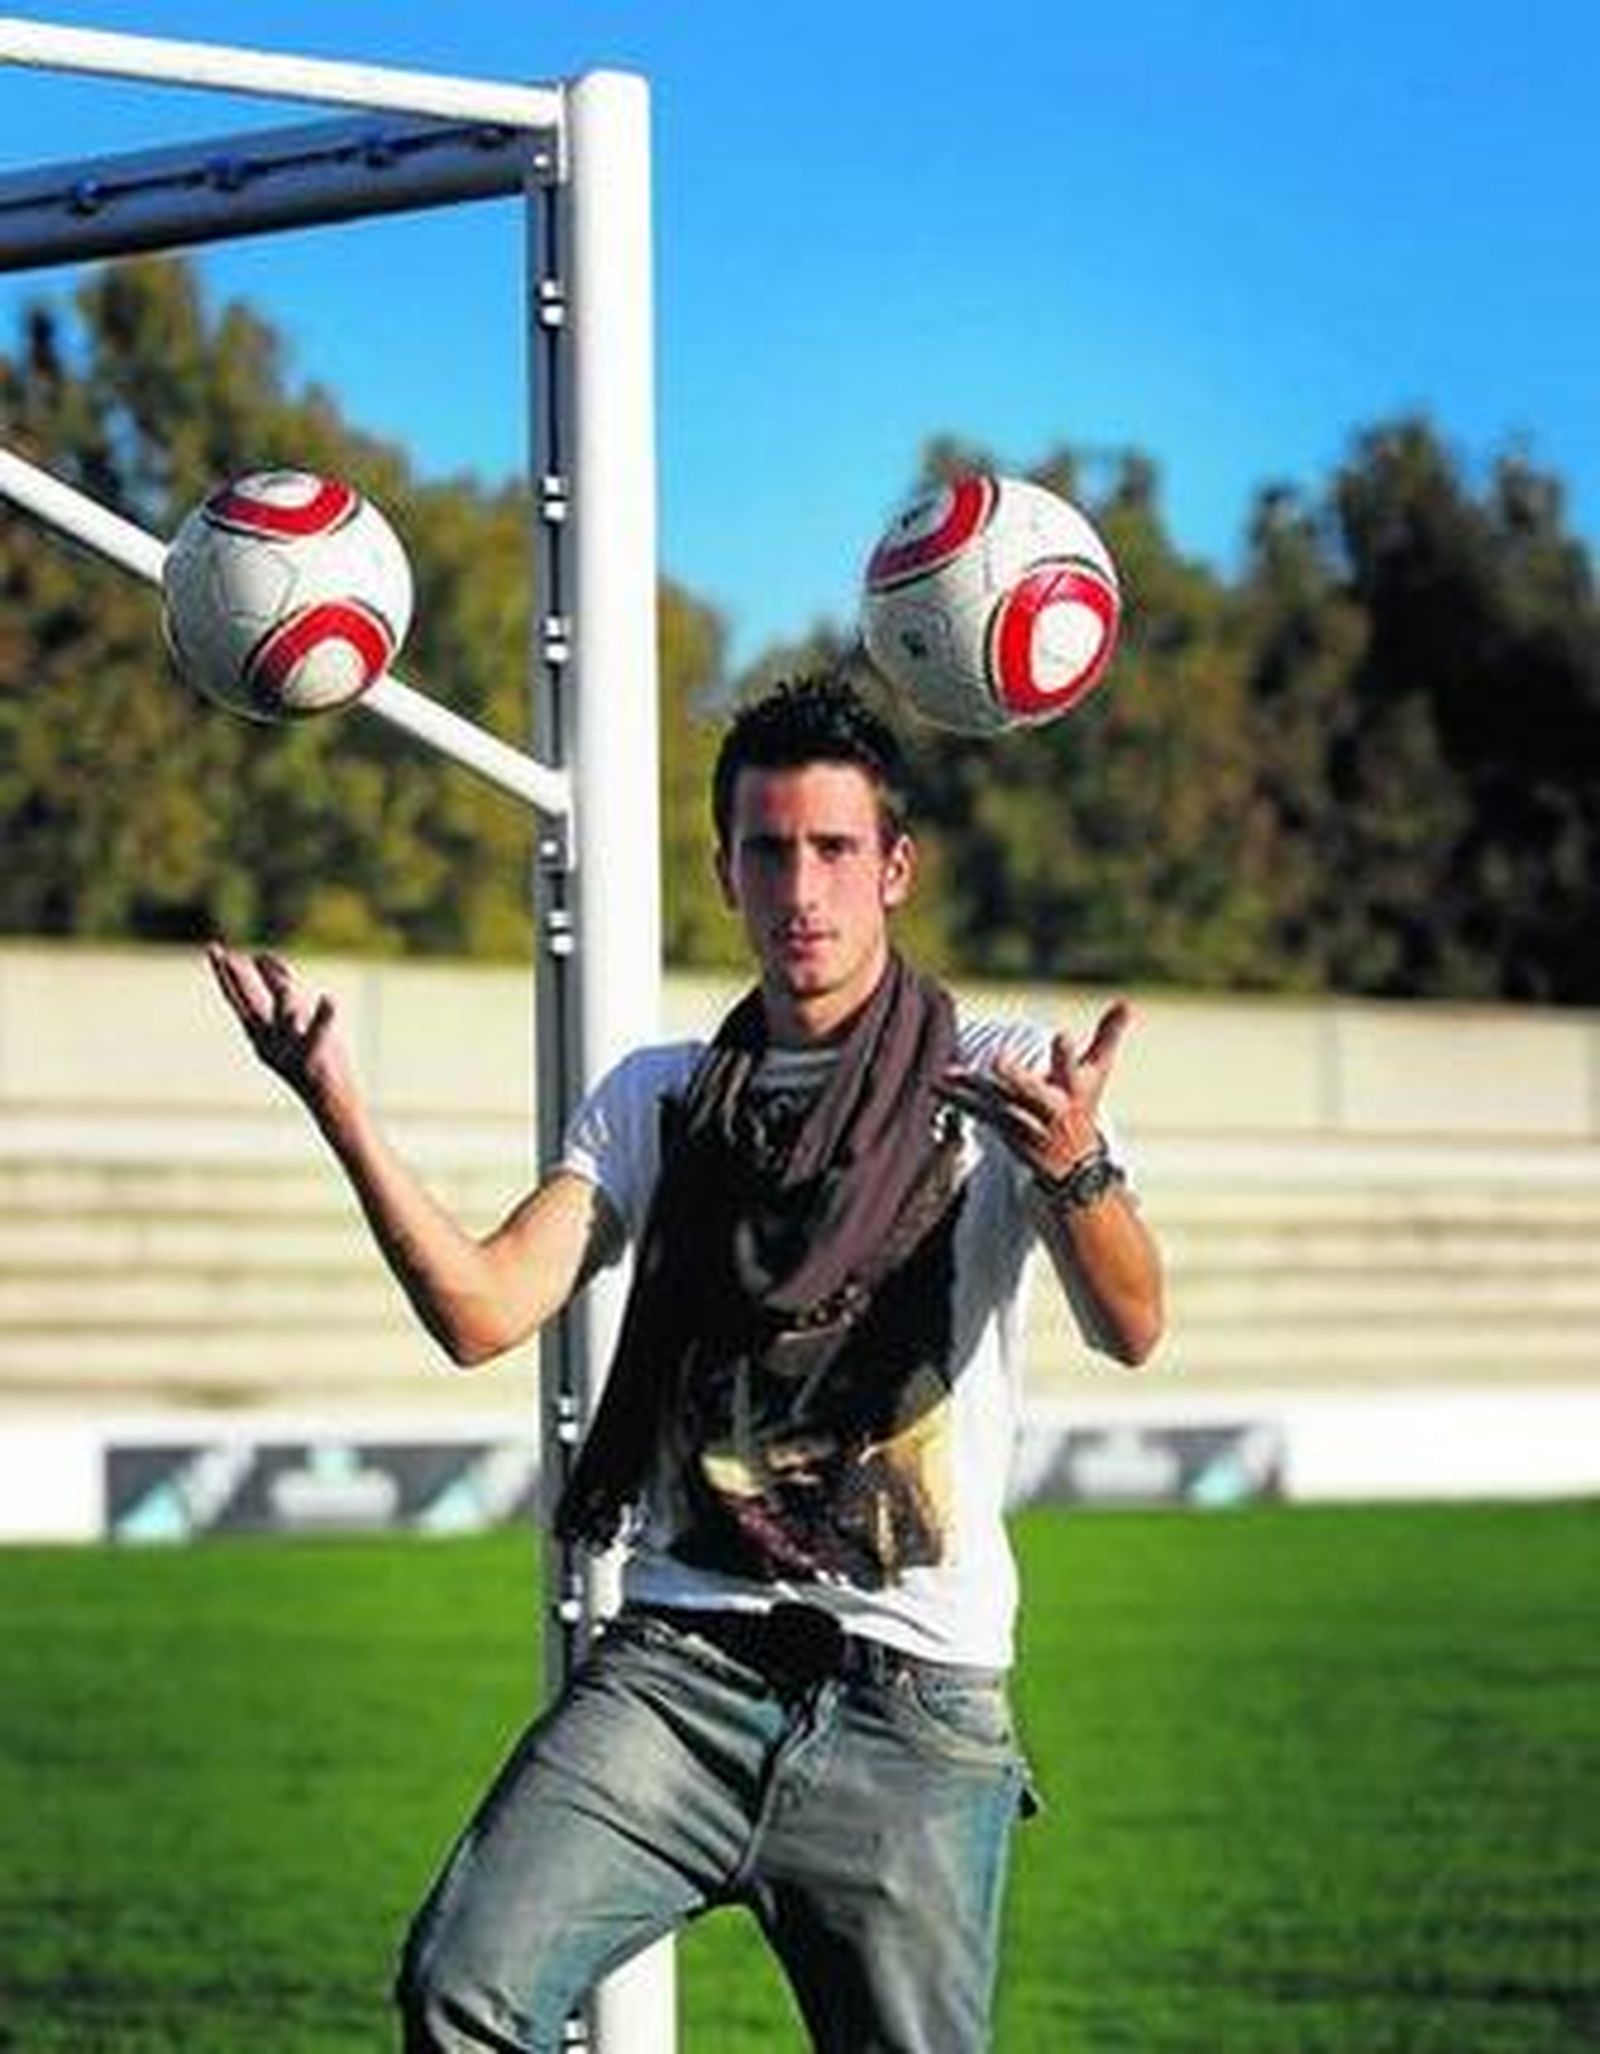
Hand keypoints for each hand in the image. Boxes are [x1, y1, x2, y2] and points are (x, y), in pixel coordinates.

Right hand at [207, 941, 353, 1114]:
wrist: (327, 1095)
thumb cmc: (308, 1053)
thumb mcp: (289, 1015)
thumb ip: (277, 985)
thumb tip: (261, 957)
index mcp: (259, 1030)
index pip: (238, 997)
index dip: (225, 974)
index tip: (214, 950)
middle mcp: (268, 1040)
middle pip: (250, 1004)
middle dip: (238, 979)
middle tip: (225, 954)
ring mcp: (290, 1049)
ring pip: (285, 1017)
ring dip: (282, 993)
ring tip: (272, 966)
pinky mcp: (314, 1059)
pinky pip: (319, 1036)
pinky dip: (325, 1018)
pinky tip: (330, 999)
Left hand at [935, 1001, 1131, 1181]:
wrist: (1075, 1170)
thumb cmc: (1083, 1106)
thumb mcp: (1099, 1073)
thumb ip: (1108, 1036)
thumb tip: (1127, 1002)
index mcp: (1074, 1091)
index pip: (1074, 1070)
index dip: (1068, 1055)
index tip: (1061, 1035)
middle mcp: (1051, 1110)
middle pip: (1035, 1092)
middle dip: (1018, 1077)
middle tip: (998, 1060)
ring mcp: (1027, 1125)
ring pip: (998, 1103)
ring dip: (973, 1088)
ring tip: (950, 1072)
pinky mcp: (1005, 1132)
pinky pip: (980, 1113)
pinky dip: (959, 1098)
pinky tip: (938, 1083)